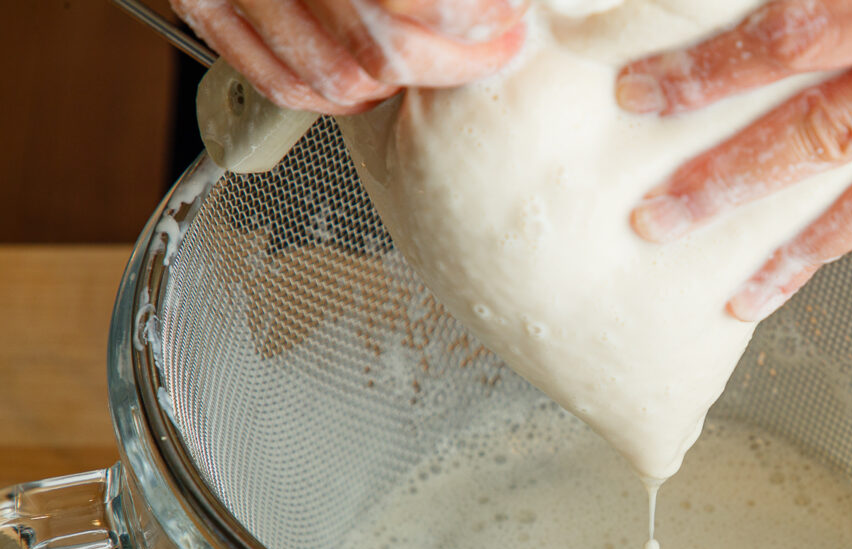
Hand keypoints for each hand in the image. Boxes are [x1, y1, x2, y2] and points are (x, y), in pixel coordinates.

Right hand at [171, 0, 527, 113]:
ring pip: (336, 81)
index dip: (479, 21)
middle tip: (492, 45)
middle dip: (455, 62)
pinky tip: (378, 76)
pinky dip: (339, 95)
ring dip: (402, 83)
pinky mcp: (202, 3)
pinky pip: (283, 84)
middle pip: (383, 52)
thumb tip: (505, 0)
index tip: (509, 17)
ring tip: (441, 56)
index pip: (420, 5)